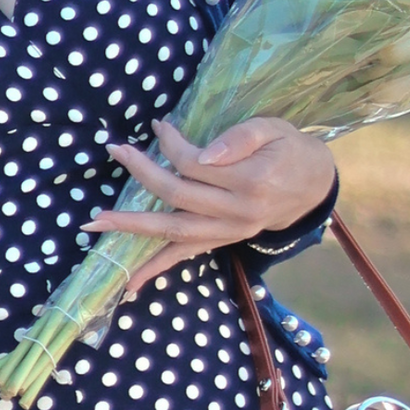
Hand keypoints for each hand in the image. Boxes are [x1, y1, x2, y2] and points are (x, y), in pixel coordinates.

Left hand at [83, 116, 337, 296]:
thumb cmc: (290, 151)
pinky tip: (129, 282)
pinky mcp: (222, 242)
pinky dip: (155, 269)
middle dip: (142, 174)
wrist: (313, 187)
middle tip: (116, 152)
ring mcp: (229, 232)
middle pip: (178, 196)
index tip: (157, 126)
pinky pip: (184, 257)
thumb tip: (202, 154)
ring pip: (174, 231)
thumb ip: (240, 138)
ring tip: (95, 225)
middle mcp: (238, 213)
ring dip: (133, 227)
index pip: (196, 164)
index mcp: (252, 182)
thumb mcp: (274, 130)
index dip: (172, 144)